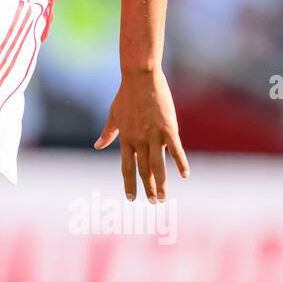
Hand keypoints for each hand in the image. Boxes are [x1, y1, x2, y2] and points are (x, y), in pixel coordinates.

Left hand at [94, 67, 189, 202]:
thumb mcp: (113, 115)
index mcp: (126, 139)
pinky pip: (176, 150)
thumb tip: (98, 146)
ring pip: (158, 166)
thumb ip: (108, 133)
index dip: (129, 184)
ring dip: (160, 183)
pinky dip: (180, 163)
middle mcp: (139, 140)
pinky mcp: (168, 128)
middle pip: (143, 170)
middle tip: (153, 203)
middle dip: (147, 189)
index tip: (131, 198)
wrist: (140, 78)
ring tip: (163, 198)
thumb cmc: (126, 95)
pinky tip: (185, 176)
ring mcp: (154, 135)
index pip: (126, 167)